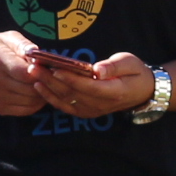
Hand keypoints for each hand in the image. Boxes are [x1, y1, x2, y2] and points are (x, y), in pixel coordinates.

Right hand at [0, 30, 54, 116]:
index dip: (42, 72)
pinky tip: (38, 94)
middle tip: (54, 77)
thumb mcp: (5, 39)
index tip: (49, 67)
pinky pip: (25, 110)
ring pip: (30, 101)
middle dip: (46, 83)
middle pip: (30, 88)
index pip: (26, 72)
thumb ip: (23, 44)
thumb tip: (37, 54)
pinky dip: (36, 104)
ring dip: (43, 94)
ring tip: (46, 84)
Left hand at [28, 49, 156, 118]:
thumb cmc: (135, 72)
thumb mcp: (130, 63)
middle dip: (51, 79)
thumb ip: (114, 67)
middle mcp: (100, 104)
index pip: (87, 86)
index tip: (55, 68)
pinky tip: (38, 86)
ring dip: (47, 87)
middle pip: (71, 93)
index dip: (70, 78)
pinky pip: (64, 106)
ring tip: (33, 73)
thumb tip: (97, 70)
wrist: (141, 92)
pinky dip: (50, 97)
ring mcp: (91, 110)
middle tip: (35, 66)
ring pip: (65, 99)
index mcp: (113, 92)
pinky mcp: (84, 111)